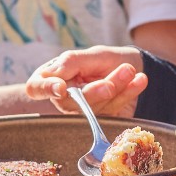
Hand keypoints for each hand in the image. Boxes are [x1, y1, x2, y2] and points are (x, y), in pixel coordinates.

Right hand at [26, 45, 147, 117]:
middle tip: (117, 75)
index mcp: (53, 77)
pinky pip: (114, 111)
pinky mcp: (102, 120)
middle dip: (95, 90)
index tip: (60, 87)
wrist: (133, 67)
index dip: (44, 89)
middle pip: (70, 102)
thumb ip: (72, 63)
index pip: (36, 88)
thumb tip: (55, 77)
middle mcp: (64, 98)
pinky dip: (128, 93)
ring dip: (117, 87)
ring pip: (95, 108)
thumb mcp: (90, 54)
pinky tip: (139, 81)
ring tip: (130, 70)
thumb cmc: (104, 59)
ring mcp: (83, 112)